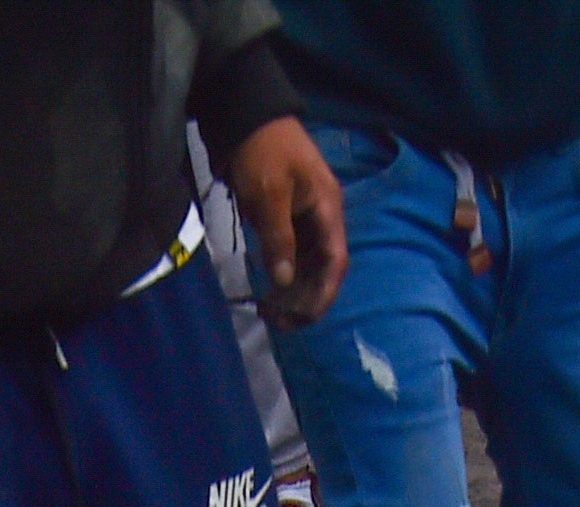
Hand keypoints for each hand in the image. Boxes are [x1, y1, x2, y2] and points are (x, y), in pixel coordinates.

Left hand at [223, 116, 348, 323]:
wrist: (245, 112)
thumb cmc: (261, 149)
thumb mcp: (268, 194)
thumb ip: (278, 239)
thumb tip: (284, 282)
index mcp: (327, 208)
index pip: (334, 261)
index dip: (323, 293)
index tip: (302, 317)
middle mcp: (322, 215)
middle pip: (323, 267)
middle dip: (305, 298)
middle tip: (277, 321)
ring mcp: (305, 215)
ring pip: (307, 263)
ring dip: (292, 289)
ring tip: (269, 310)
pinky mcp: (287, 214)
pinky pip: (292, 252)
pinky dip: (282, 271)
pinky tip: (268, 287)